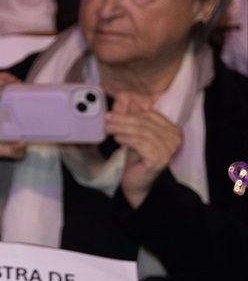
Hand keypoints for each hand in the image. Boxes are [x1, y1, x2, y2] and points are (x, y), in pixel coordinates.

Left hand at [106, 93, 182, 208]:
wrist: (139, 184)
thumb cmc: (137, 160)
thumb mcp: (134, 136)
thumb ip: (130, 118)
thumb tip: (122, 96)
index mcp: (172, 129)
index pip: (151, 115)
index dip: (131, 112)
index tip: (112, 113)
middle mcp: (175, 138)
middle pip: (146, 122)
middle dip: (123, 119)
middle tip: (106, 119)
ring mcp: (169, 148)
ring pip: (142, 132)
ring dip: (122, 128)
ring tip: (108, 128)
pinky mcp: (160, 158)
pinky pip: (141, 143)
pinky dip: (128, 139)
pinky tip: (117, 139)